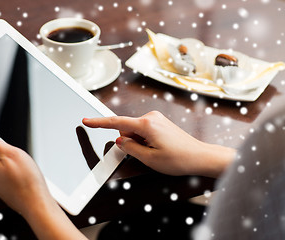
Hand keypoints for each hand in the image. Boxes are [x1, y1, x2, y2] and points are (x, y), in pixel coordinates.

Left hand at [0, 127, 85, 239]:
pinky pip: (0, 170)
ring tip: (20, 165)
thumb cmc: (26, 179)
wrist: (35, 202)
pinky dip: (9, 168)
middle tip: (16, 155)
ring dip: (7, 158)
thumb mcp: (10, 153)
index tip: (3, 140)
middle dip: (2, 148)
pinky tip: (19, 173)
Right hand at [83, 111, 234, 177]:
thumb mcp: (149, 159)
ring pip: (134, 132)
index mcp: (147, 125)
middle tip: (146, 154)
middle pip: (126, 130)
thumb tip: (119, 140)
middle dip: (129, 143)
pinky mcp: (160, 123)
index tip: (87, 120)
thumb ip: (129, 148)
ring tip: (156, 152)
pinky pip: (143, 131)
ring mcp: (156, 119)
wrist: (200, 157)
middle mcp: (151, 117)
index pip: (116, 123)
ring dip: (138, 143)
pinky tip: (158, 148)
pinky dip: (144, 141)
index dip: (99, 123)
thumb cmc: (179, 159)